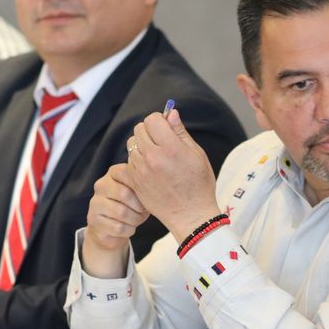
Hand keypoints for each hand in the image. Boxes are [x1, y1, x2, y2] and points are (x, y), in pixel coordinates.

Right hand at [81, 165, 147, 277]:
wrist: (111, 230)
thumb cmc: (130, 207)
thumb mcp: (138, 193)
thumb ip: (144, 185)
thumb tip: (159, 184)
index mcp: (112, 174)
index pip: (126, 172)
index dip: (140, 187)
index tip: (147, 195)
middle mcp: (101, 186)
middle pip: (125, 194)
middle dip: (139, 207)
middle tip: (143, 212)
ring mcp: (95, 204)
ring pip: (122, 213)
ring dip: (135, 220)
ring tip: (136, 220)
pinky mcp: (94, 222)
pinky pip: (118, 227)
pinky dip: (129, 230)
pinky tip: (128, 228)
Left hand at [121, 108, 219, 238]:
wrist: (190, 215)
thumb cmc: (199, 185)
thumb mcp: (196, 154)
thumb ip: (180, 132)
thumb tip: (171, 113)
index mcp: (170, 148)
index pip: (152, 119)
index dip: (160, 120)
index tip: (166, 128)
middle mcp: (152, 157)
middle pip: (139, 129)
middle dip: (150, 131)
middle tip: (162, 141)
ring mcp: (141, 170)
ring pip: (132, 144)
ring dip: (142, 145)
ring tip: (157, 156)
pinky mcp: (134, 181)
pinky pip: (130, 160)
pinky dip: (138, 160)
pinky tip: (151, 169)